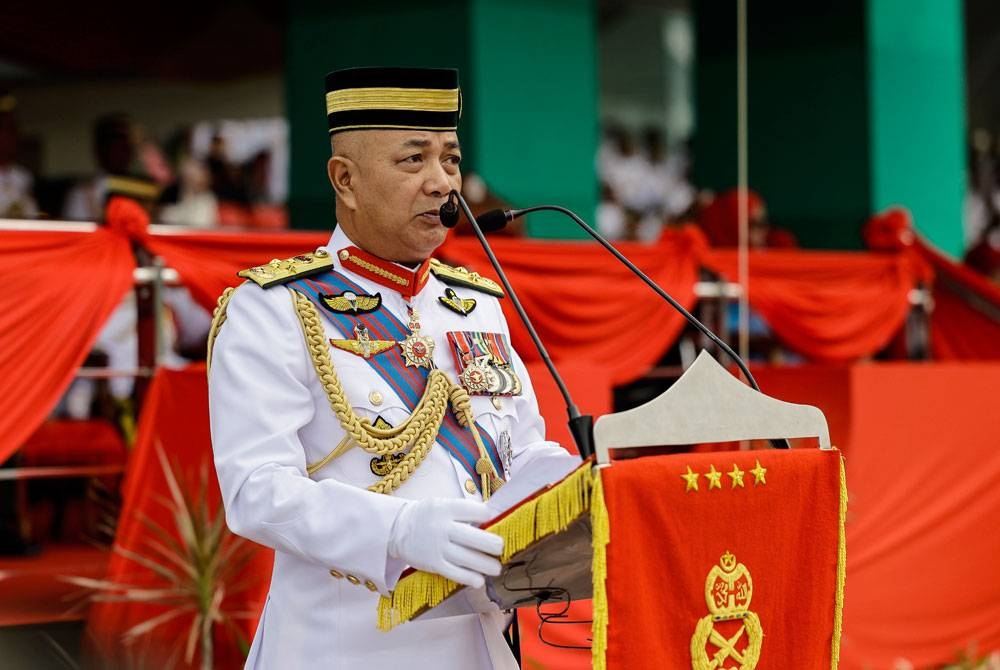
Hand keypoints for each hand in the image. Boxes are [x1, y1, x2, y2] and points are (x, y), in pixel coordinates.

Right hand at [388, 498, 503, 587]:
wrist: (397, 528)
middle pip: (474, 537)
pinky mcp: (433, 564)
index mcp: (446, 508)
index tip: (497, 520)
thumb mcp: (443, 504)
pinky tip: (479, 580)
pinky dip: (470, 578)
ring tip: (497, 568)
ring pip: (468, 558)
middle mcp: (442, 527)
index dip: (490, 516)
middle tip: (501, 548)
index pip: (475, 511)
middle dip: (493, 544)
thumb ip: (464, 511)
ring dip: (486, 565)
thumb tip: (493, 517)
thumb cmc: (428, 515)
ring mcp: (438, 547)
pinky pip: (455, 573)